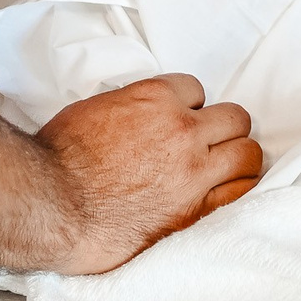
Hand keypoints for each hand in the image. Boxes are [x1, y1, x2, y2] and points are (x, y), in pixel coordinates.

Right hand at [38, 75, 261, 273]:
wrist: (52, 206)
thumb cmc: (59, 158)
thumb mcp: (93, 110)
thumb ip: (130, 108)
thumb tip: (142, 118)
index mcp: (155, 98)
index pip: (196, 90)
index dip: (187, 107)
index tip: (178, 122)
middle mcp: (181, 130)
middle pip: (234, 118)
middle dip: (221, 129)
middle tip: (207, 144)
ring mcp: (193, 171)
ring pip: (248, 153)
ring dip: (237, 158)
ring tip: (223, 169)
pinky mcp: (195, 210)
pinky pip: (243, 192)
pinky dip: (240, 189)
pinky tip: (229, 191)